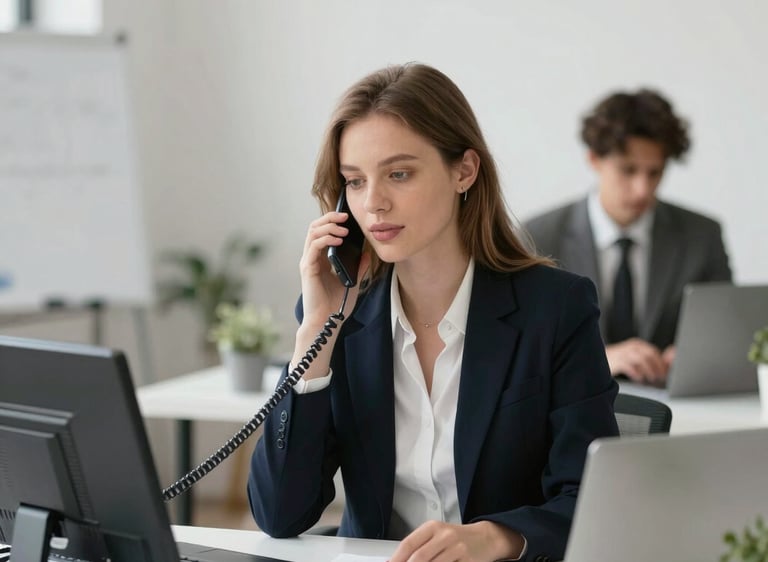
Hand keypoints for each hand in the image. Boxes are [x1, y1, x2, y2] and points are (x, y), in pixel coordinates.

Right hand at [291, 211, 368, 378]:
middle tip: (345, 216)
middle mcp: (312, 258)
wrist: (327, 322)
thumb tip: (368, 252)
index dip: (333, 221)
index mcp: (321, 259)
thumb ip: (359, 267)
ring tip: (344, 229)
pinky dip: (326, 239)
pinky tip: (338, 240)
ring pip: (313, 233)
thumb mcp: (353, 282)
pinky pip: (314, 246)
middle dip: (330, 218)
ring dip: (329, 226)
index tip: (348, 218)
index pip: (323, 232)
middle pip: (315, 227)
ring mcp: (308, 262)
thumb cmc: (337, 304)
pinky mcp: (308, 268)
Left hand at [388, 520, 523, 561]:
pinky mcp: (468, 561)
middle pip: (419, 557)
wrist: (485, 538)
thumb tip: (397, 560)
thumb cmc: (456, 538)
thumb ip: (418, 546)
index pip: (408, 544)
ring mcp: (458, 549)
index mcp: (433, 527)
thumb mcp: (436, 535)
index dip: (397, 558)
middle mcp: (445, 536)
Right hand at [605, 338, 668, 385]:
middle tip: (660, 376)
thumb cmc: (619, 361)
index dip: (661, 362)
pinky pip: (629, 366)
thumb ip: (648, 361)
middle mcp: (631, 347)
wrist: (599, 360)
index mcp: (637, 344)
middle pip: (649, 354)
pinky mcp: (617, 361)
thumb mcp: (635, 358)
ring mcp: (623, 353)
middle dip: (657, 366)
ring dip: (648, 370)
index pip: (654, 351)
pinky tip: (639, 378)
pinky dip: (636, 373)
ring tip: (651, 378)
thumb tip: (663, 367)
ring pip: (640, 359)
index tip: (665, 372)